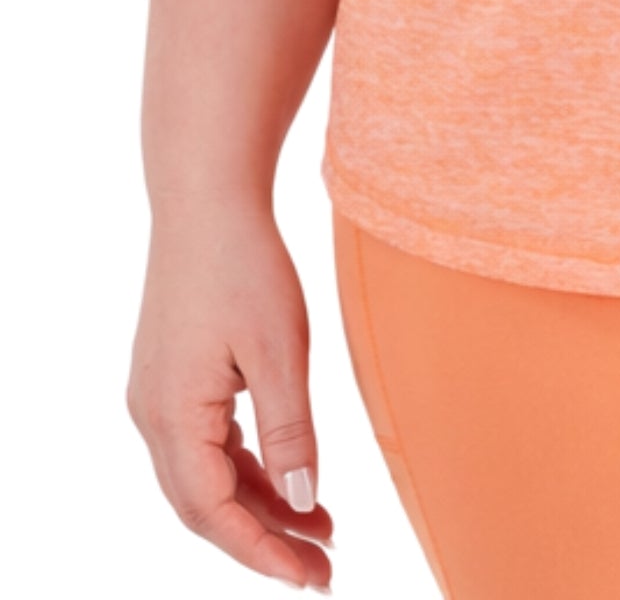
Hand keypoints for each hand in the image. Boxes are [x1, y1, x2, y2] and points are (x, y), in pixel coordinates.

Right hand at [127, 200, 335, 587]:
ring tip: (324, 530)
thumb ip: (291, 430)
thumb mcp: (279, 350)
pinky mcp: (175, 380)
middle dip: (264, 542)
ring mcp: (160, 398)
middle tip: (323, 571)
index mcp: (172, 417)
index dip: (260, 553)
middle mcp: (153, 417)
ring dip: (262, 506)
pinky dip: (251, 468)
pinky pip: (210, 445)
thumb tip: (303, 501)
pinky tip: (293, 479)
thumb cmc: (244, 266)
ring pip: (209, 477)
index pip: (212, 513)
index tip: (308, 579)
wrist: (207, 201)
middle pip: (206, 506)